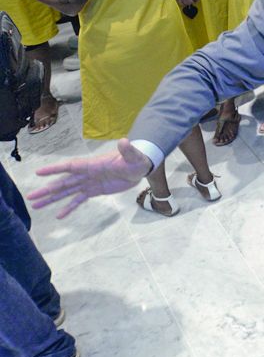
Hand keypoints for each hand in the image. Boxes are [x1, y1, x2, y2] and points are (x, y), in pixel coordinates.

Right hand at [28, 139, 152, 218]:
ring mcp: (89, 183)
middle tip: (30, 197)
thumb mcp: (132, 156)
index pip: (70, 167)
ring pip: (66, 192)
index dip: (55, 170)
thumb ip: (127, 150)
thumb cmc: (135, 159)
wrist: (139, 168)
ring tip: (36, 206)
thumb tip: (124, 141)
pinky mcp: (94, 191)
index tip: (39, 173)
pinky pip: (78, 200)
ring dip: (52, 199)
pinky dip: (69, 208)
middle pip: (63, 182)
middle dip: (47, 189)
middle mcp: (86, 174)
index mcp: (92, 164)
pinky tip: (59, 216)